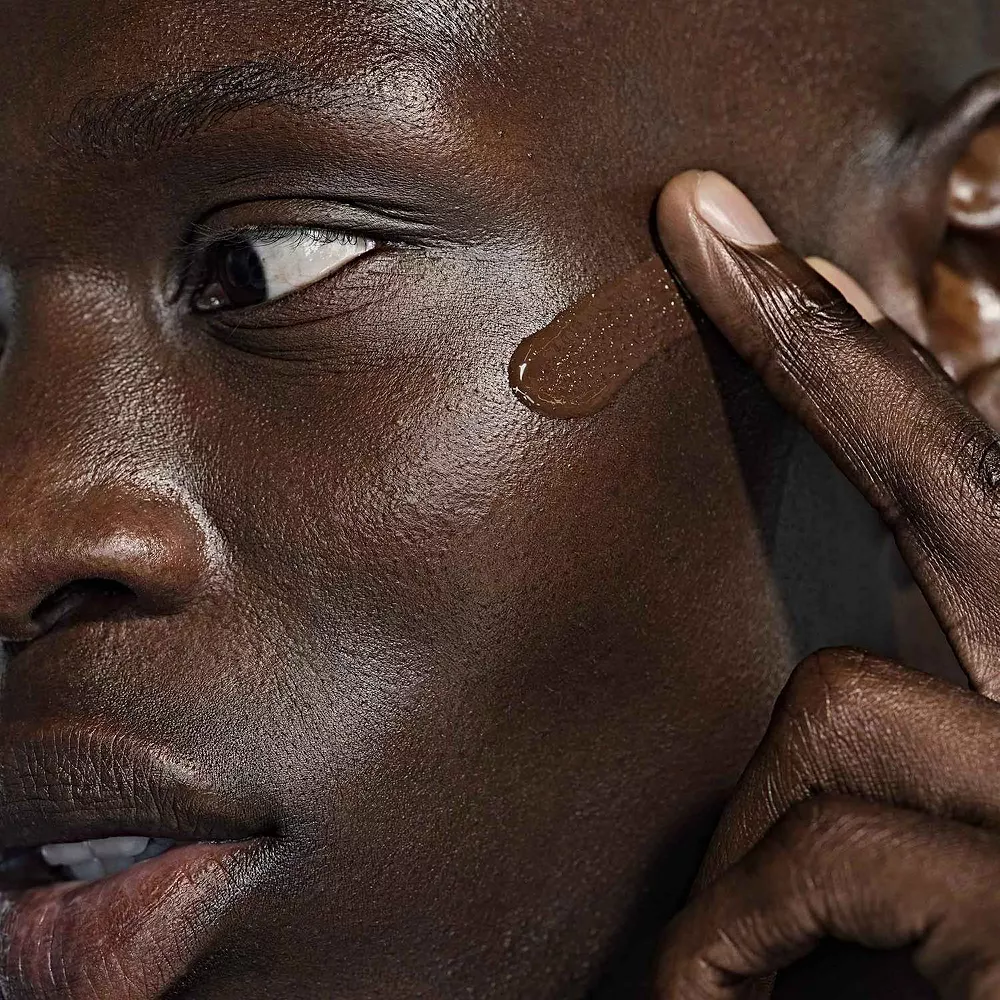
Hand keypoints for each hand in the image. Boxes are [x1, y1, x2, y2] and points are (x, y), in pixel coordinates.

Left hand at [653, 171, 999, 998]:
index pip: (966, 479)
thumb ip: (908, 720)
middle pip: (957, 486)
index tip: (743, 241)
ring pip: (839, 706)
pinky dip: (728, 938)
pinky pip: (822, 849)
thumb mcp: (943, 826)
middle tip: (703, 222)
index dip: (862, 359)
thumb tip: (809, 655)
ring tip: (728, 949)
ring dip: (752, 834)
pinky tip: (709, 995)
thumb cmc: (958, 964)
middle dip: (828, 353)